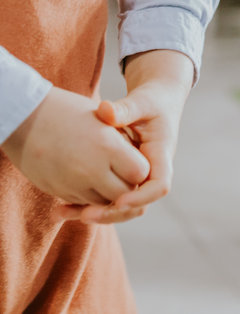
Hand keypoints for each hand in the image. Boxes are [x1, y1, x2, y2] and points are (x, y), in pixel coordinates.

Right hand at [0, 87, 149, 207]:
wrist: (24, 117)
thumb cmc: (67, 111)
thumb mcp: (100, 119)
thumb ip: (123, 144)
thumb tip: (141, 170)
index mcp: (107, 147)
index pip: (140, 172)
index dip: (139, 167)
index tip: (133, 158)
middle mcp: (90, 169)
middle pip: (124, 192)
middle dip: (126, 184)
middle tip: (122, 169)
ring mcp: (72, 183)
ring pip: (103, 201)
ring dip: (107, 192)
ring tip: (104, 171)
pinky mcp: (57, 190)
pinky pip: (81, 201)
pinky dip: (88, 195)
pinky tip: (86, 178)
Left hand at [58, 50, 192, 224]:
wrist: (157, 103)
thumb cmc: (150, 101)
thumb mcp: (141, 102)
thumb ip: (125, 109)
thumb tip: (105, 111)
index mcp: (161, 155)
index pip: (159, 186)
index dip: (140, 197)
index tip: (117, 201)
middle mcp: (151, 172)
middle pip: (139, 205)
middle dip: (112, 213)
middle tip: (84, 216)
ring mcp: (137, 179)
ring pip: (122, 208)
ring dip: (95, 214)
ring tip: (62, 213)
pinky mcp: (122, 179)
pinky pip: (109, 199)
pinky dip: (88, 205)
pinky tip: (62, 206)